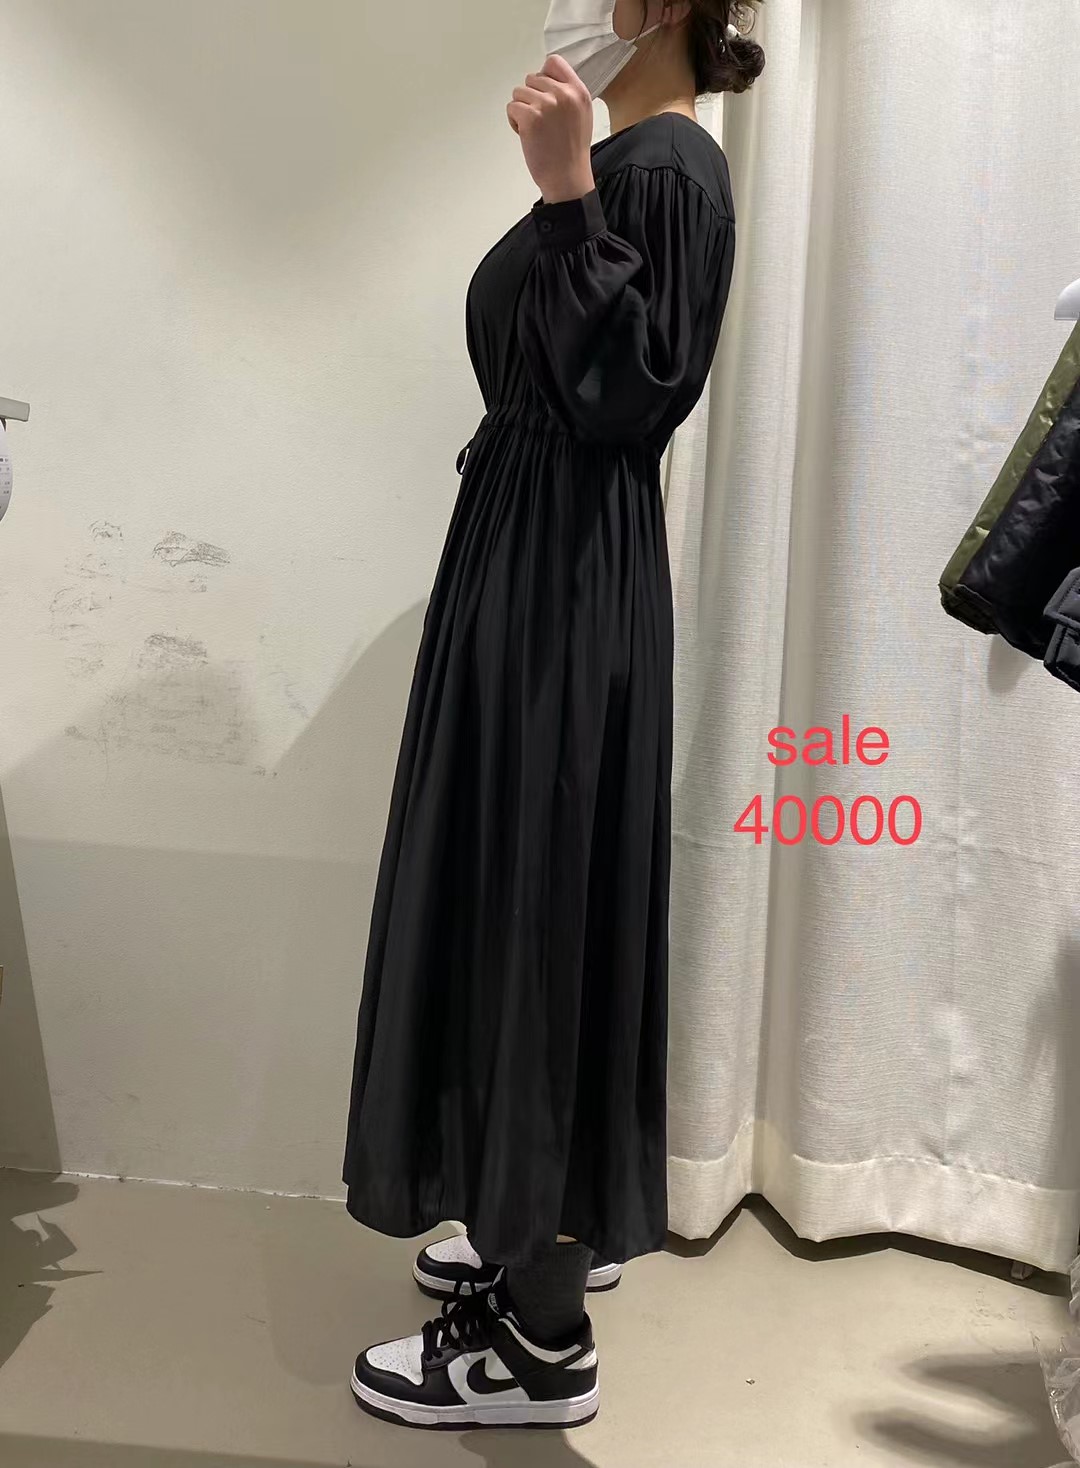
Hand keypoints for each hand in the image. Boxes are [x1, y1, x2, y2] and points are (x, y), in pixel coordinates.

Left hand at [506, 54, 594, 203]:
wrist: (567, 178)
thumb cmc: (571, 152)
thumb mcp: (582, 115)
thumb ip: (567, 94)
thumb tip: (547, 82)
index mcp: (578, 91)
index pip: (554, 62)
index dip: (543, 76)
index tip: (542, 93)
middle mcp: (563, 94)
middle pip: (532, 78)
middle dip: (531, 98)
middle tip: (540, 121)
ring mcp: (547, 105)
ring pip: (519, 92)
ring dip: (521, 110)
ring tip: (534, 129)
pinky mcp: (531, 118)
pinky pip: (512, 107)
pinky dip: (514, 121)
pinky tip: (526, 135)